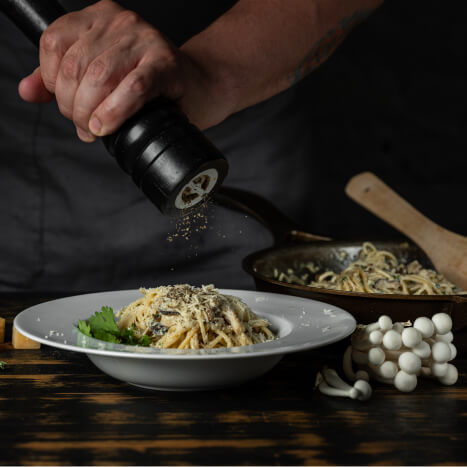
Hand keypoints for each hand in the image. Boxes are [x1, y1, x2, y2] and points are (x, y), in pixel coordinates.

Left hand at [18, 0, 230, 140]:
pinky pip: (132, 88)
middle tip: (83, 125)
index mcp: (98, 17)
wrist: (199, 86)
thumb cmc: (152, 85)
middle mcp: (120, 20)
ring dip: (90, 112)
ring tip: (96, 128)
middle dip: (72, 106)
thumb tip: (27, 90)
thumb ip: (61, 79)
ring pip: (99, 77)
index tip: (67, 105)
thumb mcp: (102, 75)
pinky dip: (115, 111)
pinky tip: (106, 126)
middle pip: (75, 65)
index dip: (52, 82)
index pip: (54, 43)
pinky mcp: (166, 63)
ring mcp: (145, 39)